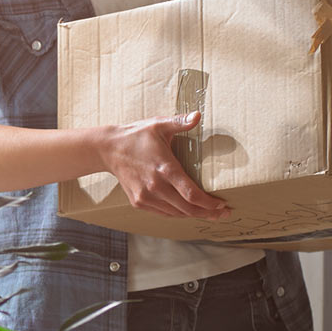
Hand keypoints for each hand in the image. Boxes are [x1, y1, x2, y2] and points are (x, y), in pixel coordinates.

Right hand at [95, 112, 230, 219]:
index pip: (192, 194)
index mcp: (165, 169)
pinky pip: (163, 213)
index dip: (209, 203)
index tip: (222, 204)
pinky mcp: (139, 202)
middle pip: (187, 209)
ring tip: (209, 213)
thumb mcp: (158, 125)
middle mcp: (155, 187)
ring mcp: (146, 197)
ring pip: (176, 214)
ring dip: (194, 215)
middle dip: (208, 213)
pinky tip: (187, 210)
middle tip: (223, 213)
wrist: (108, 149)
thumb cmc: (136, 136)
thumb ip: (180, 122)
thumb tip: (198, 115)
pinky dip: (178, 214)